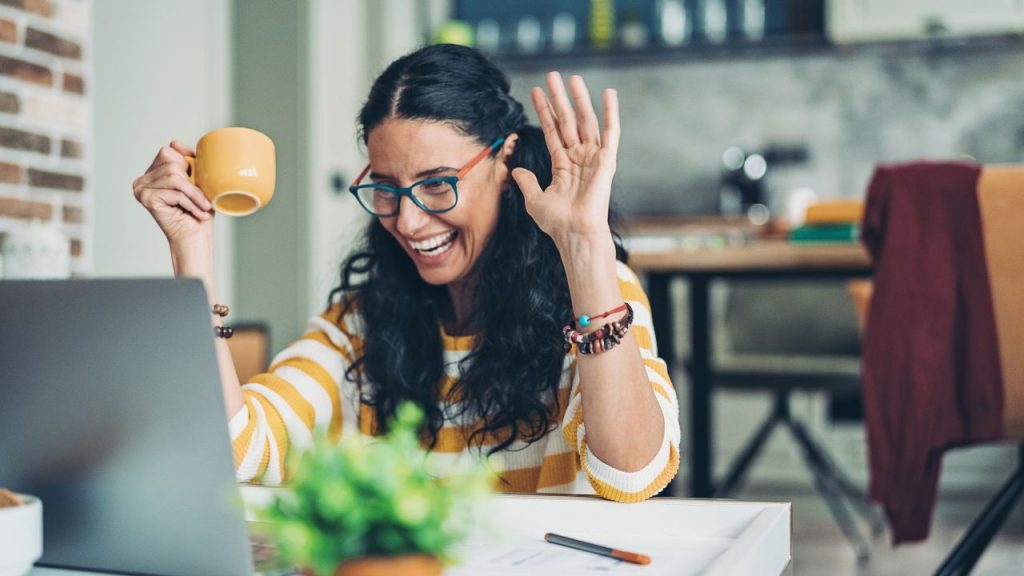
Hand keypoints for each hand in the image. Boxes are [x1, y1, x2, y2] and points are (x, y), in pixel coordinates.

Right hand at [132, 141, 213, 246]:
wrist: (195, 236)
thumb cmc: (198, 210)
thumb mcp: (197, 179)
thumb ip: (187, 160)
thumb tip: (175, 142)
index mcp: (152, 172)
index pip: (168, 151)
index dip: (187, 162)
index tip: (198, 181)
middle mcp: (142, 179)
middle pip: (171, 162)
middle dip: (192, 180)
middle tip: (203, 198)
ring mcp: (141, 188)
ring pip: (174, 177)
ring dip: (195, 194)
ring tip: (203, 207)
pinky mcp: (146, 198)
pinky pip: (175, 192)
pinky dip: (191, 202)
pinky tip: (197, 213)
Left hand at [511, 72, 619, 247]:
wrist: (574, 233)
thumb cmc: (557, 222)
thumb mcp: (534, 200)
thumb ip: (527, 183)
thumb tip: (516, 171)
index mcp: (563, 164)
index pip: (552, 130)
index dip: (544, 111)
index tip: (536, 91)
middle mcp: (578, 157)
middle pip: (567, 120)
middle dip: (559, 98)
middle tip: (552, 75)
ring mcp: (593, 157)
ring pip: (585, 120)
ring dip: (579, 98)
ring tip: (572, 77)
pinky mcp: (606, 160)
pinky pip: (611, 132)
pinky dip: (611, 112)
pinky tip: (609, 93)